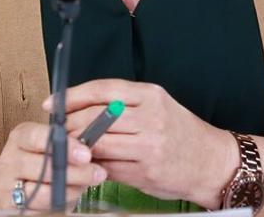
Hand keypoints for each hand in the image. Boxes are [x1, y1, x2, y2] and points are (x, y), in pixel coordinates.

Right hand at [0, 121, 106, 209]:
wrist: (8, 181)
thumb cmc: (35, 158)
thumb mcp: (46, 144)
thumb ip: (64, 144)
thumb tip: (90, 150)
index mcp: (20, 138)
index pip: (38, 137)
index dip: (64, 146)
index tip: (86, 154)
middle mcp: (10, 160)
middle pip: (42, 167)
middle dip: (74, 171)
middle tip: (96, 173)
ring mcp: (8, 186)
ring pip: (42, 192)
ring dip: (70, 190)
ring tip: (87, 186)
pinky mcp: (12, 207)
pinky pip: (40, 209)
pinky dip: (59, 204)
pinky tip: (72, 196)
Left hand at [44, 80, 237, 207]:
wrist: (211, 161)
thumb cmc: (180, 132)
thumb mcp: (157, 105)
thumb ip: (122, 105)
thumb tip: (77, 109)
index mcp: (151, 95)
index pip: (101, 90)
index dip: (71, 96)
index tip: (52, 104)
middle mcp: (150, 118)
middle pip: (95, 117)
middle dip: (68, 124)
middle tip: (55, 129)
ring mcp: (148, 146)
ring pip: (98, 144)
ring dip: (77, 148)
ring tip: (68, 148)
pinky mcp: (145, 172)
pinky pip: (108, 167)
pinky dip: (94, 165)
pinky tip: (89, 164)